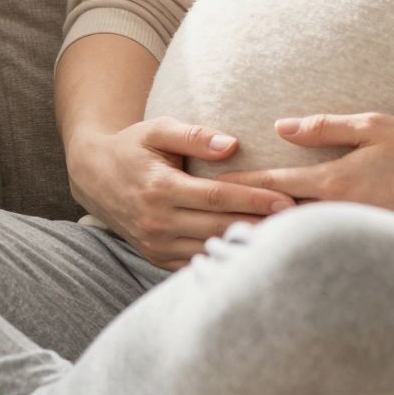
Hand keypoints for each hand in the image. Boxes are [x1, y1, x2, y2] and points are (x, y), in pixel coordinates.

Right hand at [66, 118, 300, 271]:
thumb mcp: (157, 129)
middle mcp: (157, 221)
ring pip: (210, 250)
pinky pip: (196, 265)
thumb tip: (232, 145)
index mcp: (160, 187)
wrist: (93, 176)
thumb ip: (194, 135)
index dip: (253, 199)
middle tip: (300, 223)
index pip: (216, 197)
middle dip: (260, 226)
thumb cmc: (133, 147)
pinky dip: (224, 260)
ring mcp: (155, 245)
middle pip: (218, 228)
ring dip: (246, 246)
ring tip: (285, 241)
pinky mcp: (156, 258)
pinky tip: (253, 256)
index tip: (287, 200)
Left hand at [220, 111, 393, 241]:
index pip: (273, 187)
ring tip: (230, 248)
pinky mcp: (370, 251)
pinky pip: (326, 254)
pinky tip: (285, 258)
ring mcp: (354, 238)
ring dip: (266, 244)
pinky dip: (301, 254)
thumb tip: (282, 127)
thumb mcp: (376, 125)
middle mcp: (339, 216)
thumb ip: (326, 126)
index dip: (238, 187)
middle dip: (241, 225)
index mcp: (336, 182)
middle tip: (203, 228)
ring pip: (299, 245)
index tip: (209, 189)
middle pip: (277, 225)